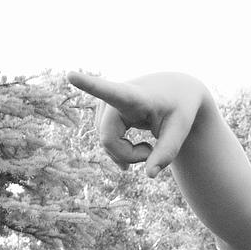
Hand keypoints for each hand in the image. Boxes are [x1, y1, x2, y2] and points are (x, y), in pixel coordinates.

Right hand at [67, 69, 207, 176]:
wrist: (175, 92)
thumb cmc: (179, 109)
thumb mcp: (180, 131)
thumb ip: (166, 154)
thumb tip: (149, 175)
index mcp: (132, 95)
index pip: (108, 91)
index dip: (88, 85)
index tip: (70, 75)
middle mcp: (114, 98)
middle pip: (108, 139)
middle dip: (129, 156)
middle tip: (151, 154)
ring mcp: (105, 104)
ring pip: (106, 143)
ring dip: (127, 154)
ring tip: (147, 147)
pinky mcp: (103, 112)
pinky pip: (105, 141)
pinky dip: (121, 151)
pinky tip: (135, 148)